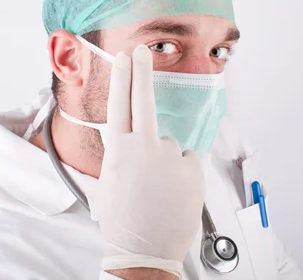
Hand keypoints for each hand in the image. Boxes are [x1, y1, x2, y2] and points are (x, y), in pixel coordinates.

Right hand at [90, 45, 205, 275]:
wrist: (144, 251)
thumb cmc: (122, 219)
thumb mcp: (110, 182)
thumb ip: (122, 155)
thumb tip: (133, 140)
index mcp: (119, 152)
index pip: (119, 106)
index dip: (121, 79)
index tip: (123, 58)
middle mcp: (143, 149)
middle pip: (143, 102)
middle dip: (141, 72)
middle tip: (141, 50)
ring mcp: (170, 158)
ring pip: (170, 144)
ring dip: (166, 159)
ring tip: (158, 189)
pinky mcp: (192, 170)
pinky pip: (187, 160)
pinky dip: (182, 172)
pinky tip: (174, 192)